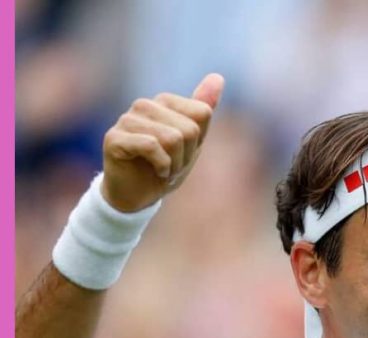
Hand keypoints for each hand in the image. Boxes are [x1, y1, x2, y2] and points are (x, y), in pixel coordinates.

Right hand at [100, 72, 224, 212]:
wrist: (137, 195)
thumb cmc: (164, 166)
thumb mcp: (192, 140)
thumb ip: (202, 108)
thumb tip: (218, 77)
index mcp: (163, 102)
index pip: (202, 114)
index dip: (199, 141)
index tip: (183, 153)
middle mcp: (143, 105)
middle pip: (190, 129)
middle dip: (186, 155)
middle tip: (171, 164)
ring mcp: (126, 120)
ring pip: (172, 138)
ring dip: (174, 163)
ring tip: (162, 168)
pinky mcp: (114, 138)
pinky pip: (152, 146)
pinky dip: (162, 166)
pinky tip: (154, 171)